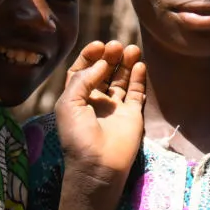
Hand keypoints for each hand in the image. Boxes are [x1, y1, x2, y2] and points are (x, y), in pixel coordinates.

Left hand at [55, 41, 145, 188]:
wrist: (98, 164)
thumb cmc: (78, 135)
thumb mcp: (69, 103)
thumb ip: (83, 79)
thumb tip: (102, 62)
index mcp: (77, 97)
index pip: (83, 70)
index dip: (90, 56)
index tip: (99, 45)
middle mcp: (96, 99)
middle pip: (104, 71)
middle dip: (110, 57)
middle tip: (117, 46)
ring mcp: (115, 107)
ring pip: (122, 79)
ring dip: (126, 63)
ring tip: (132, 49)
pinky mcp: (132, 114)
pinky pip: (137, 93)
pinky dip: (139, 78)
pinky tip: (140, 65)